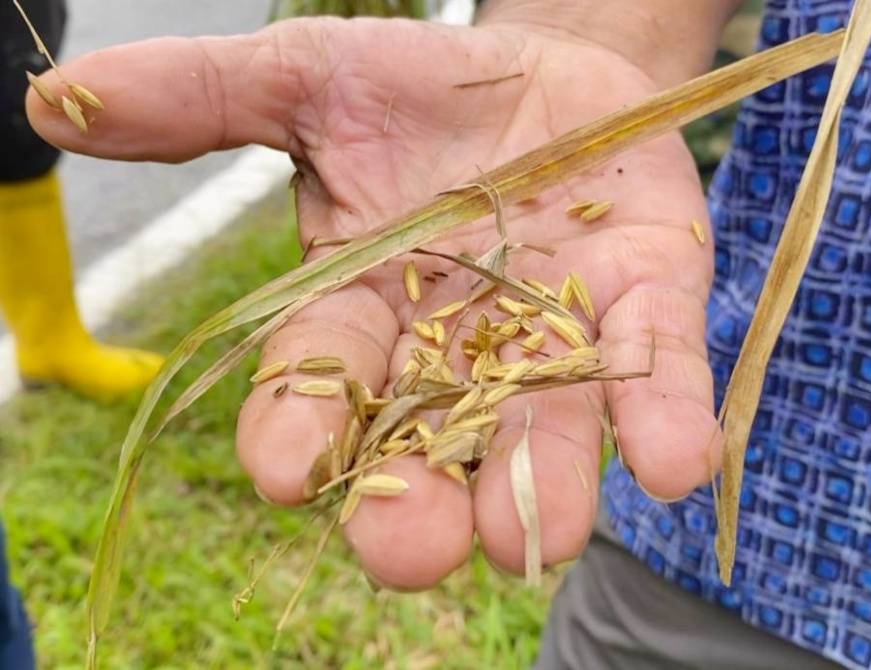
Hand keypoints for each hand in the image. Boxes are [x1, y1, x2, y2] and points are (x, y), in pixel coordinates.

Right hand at [29, 14, 719, 588]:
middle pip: (427, 452)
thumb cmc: (421, 93)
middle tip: (411, 546)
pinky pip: (653, 370)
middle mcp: (456, 357)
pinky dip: (662, 417)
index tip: (289, 471)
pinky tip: (670, 464)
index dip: (300, 433)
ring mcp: (556, 341)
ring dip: (541, 489)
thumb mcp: (312, 80)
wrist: (549, 76)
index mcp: (364, 316)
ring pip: (542, 437)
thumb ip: (205, 100)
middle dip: (416, 505)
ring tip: (541, 535)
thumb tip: (63, 100)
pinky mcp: (645, 307)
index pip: (319, 391)